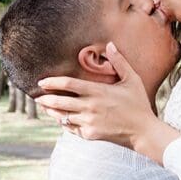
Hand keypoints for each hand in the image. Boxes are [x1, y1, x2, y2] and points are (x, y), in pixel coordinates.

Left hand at [36, 42, 154, 147]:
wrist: (143, 131)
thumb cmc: (138, 103)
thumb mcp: (132, 79)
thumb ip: (119, 62)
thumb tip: (110, 45)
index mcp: (97, 92)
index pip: (68, 84)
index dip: (52, 83)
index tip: (41, 82)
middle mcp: (90, 107)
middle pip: (59, 102)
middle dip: (46, 99)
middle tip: (37, 97)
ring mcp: (89, 122)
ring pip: (63, 117)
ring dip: (52, 112)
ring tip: (46, 107)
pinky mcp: (90, 134)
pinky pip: (72, 129)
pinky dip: (65, 124)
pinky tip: (62, 120)